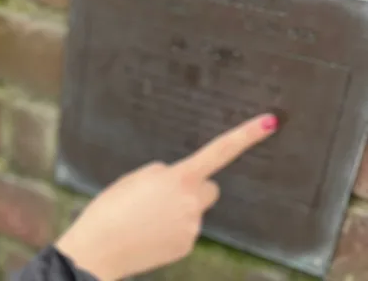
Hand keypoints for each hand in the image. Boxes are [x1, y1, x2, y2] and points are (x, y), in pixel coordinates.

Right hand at [54, 113, 277, 280]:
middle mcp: (192, 202)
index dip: (245, 136)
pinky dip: (170, 231)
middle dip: (193, 189)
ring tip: (144, 219)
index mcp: (178, 178)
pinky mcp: (187, 246)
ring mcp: (192, 226)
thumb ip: (161, 174)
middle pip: (208, 188)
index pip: (219, 152)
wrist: (99, 249)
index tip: (270, 122)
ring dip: (176, 212)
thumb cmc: (110, 209)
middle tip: (162, 197)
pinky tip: (148, 233)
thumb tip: (175, 181)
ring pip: (193, 211)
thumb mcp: (133, 179)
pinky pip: (185, 230)